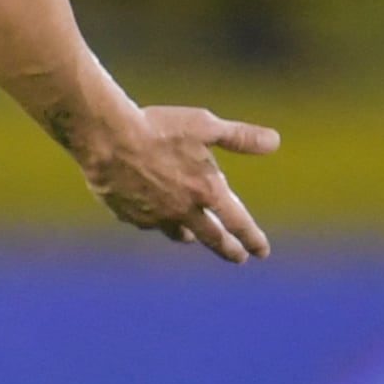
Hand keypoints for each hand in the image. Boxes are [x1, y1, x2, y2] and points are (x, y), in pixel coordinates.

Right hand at [77, 103, 279, 262]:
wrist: (108, 139)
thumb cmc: (159, 128)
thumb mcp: (205, 125)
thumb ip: (240, 137)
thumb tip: (274, 141)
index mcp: (207, 191)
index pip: (238, 222)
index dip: (253, 238)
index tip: (262, 251)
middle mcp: (184, 211)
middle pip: (212, 238)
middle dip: (228, 249)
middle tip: (239, 257)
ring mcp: (155, 216)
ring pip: (177, 232)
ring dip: (189, 235)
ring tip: (191, 235)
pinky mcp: (129, 215)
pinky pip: (147, 222)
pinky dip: (154, 219)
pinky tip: (150, 210)